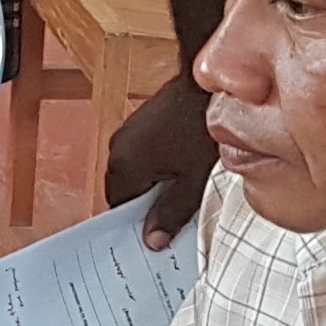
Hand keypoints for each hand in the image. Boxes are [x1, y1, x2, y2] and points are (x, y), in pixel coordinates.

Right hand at [103, 77, 215, 248]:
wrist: (207, 85)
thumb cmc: (202, 128)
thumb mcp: (193, 182)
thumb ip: (170, 214)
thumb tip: (152, 240)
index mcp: (125, 166)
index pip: (119, 209)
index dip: (139, 223)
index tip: (157, 233)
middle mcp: (118, 148)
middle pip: (124, 190)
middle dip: (146, 203)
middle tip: (174, 211)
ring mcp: (127, 132)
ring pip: (133, 172)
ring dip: (151, 183)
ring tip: (181, 185)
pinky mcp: (138, 122)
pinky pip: (139, 155)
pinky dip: (154, 165)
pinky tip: (180, 164)